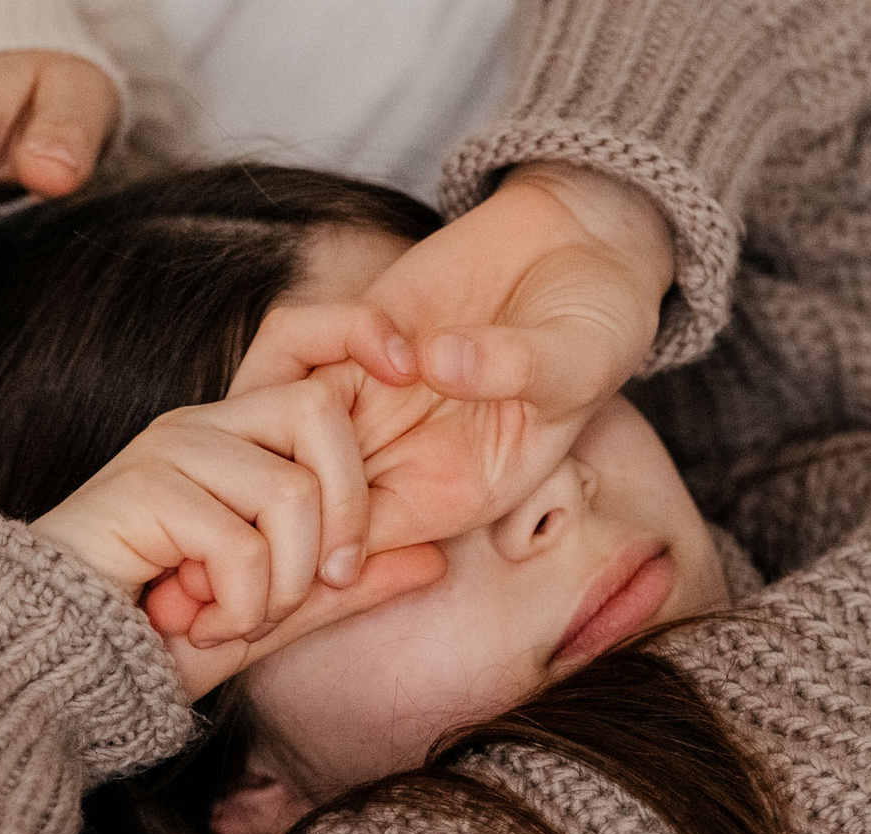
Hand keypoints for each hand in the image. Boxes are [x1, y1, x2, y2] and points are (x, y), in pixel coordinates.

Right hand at [31, 374, 445, 698]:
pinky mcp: (145, 489)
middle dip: (348, 512)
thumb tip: (434, 561)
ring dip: (284, 584)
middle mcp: (205, 427)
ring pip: (289, 493)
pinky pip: (240, 545)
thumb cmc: (155, 636)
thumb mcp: (273, 613)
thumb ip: (344, 587)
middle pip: (321, 410)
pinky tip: (200, 623)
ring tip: (241, 618)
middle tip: (325, 584)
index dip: (362, 334)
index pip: (308, 344)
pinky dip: (239, 606)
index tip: (411, 370)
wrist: (60, 664)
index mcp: (238, 438)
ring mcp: (172, 450)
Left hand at [231, 161, 674, 559]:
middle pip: (292, 503)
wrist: (583, 248)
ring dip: (290, 395)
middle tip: (318, 420)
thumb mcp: (580, 357)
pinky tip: (380, 323)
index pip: (355, 547)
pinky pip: (288, 350)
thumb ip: (517, 368)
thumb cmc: (599, 326)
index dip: (317, 542)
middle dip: (274, 487)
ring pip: (272, 427)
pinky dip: (314, 332)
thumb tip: (438, 362)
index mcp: (452, 495)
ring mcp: (369, 395)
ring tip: (379, 345)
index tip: (326, 502)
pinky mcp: (352, 335)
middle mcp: (400, 456)